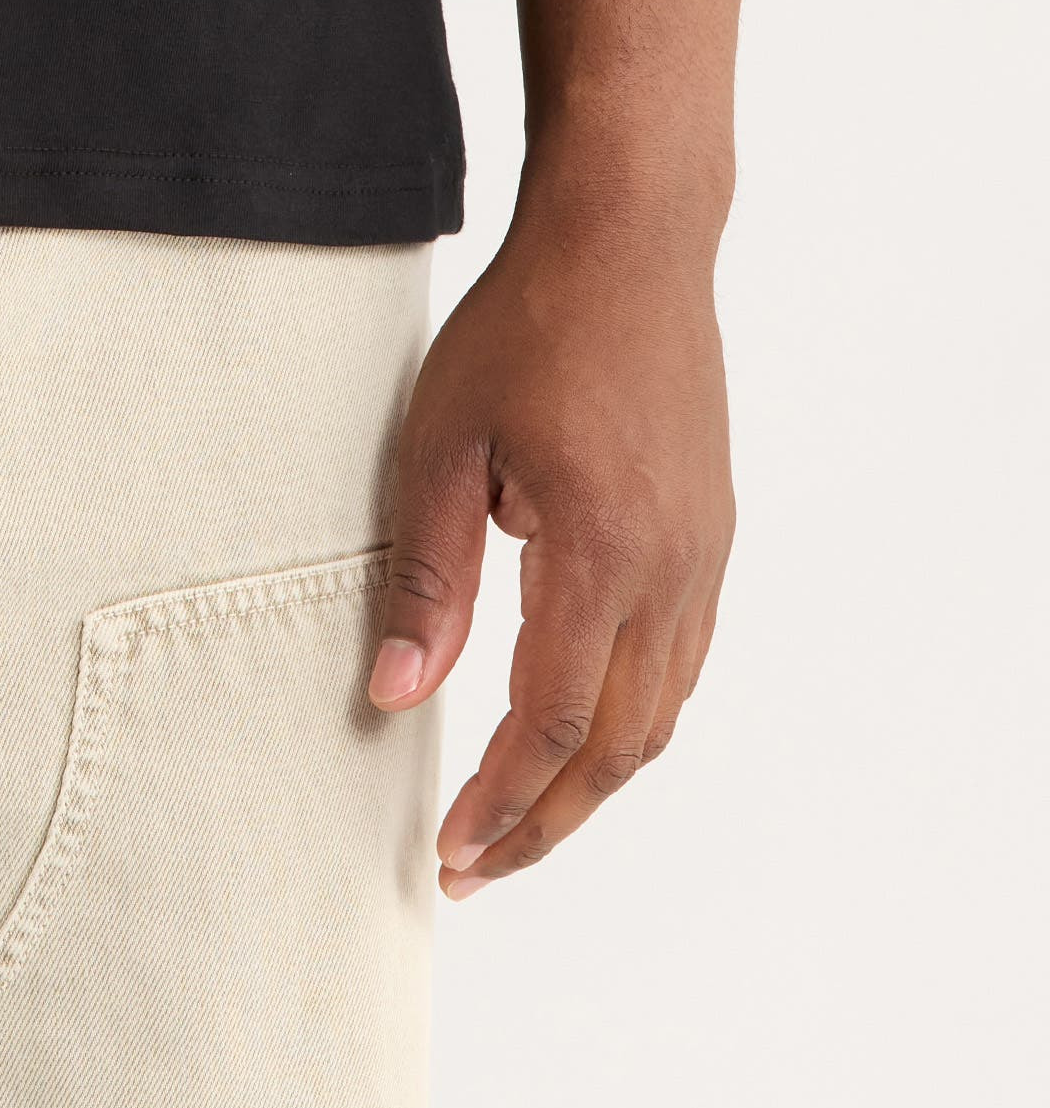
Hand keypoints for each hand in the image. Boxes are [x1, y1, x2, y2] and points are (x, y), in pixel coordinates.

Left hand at [366, 194, 734, 896]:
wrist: (629, 241)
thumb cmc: (525, 326)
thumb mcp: (442, 444)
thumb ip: (425, 577)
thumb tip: (397, 695)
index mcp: (601, 553)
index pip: (553, 722)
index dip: (503, 800)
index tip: (451, 851)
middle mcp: (671, 571)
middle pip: (619, 746)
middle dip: (546, 820)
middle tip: (475, 866)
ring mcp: (704, 554)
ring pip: (661, 715)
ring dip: (593, 779)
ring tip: (520, 817)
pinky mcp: (712, 532)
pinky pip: (681, 661)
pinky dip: (633, 719)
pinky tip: (581, 726)